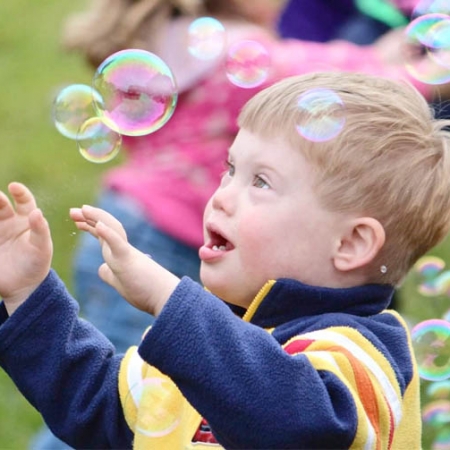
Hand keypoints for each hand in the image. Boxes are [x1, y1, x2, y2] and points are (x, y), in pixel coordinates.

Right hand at [0, 182, 52, 314]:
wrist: (22, 286)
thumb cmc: (37, 264)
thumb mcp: (42, 248)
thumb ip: (40, 230)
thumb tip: (37, 212)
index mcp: (28, 220)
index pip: (25, 201)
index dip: (20, 192)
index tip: (14, 186)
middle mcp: (10, 222)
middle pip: (1, 205)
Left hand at [70, 205, 179, 315]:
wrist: (165, 298)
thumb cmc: (146, 292)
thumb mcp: (120, 283)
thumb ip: (110, 274)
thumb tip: (101, 269)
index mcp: (121, 255)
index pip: (104, 236)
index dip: (91, 226)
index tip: (77, 220)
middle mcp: (124, 250)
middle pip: (105, 228)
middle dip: (89, 218)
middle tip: (72, 211)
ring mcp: (127, 254)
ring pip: (112, 229)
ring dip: (97, 218)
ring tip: (83, 210)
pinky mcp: (129, 261)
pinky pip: (118, 244)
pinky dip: (108, 233)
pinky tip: (98, 225)